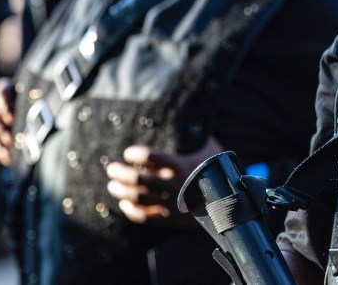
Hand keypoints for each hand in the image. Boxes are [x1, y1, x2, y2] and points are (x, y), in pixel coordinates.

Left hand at [106, 136, 224, 223]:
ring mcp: (169, 202)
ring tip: (112, 185)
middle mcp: (172, 184)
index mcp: (181, 165)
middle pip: (138, 177)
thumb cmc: (217, 174)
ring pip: (137, 196)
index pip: (150, 156)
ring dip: (121, 190)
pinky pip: (143, 216)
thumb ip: (202, 138)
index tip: (128, 152)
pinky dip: (130, 210)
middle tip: (111, 168)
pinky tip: (124, 204)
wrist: (226, 206)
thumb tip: (197, 120)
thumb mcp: (213, 153)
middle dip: (121, 172)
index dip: (135, 153)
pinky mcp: (168, 218)